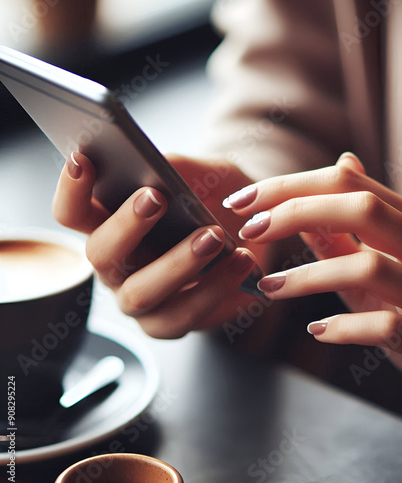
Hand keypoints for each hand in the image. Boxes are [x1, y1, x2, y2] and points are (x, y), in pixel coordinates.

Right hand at [52, 151, 264, 337]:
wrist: (249, 229)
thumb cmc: (212, 198)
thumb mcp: (199, 174)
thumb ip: (174, 168)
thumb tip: (156, 166)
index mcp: (109, 227)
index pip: (74, 212)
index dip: (71, 190)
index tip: (82, 160)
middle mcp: (116, 267)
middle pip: (99, 254)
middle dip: (126, 226)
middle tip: (156, 198)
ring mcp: (139, 300)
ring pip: (140, 292)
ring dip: (177, 264)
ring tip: (213, 236)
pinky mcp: (170, 322)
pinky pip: (184, 316)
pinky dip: (215, 288)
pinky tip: (241, 260)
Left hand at [223, 152, 401, 418]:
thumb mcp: (373, 266)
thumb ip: (344, 230)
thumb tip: (322, 177)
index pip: (348, 184)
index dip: (290, 186)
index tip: (243, 200)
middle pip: (363, 209)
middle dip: (296, 212)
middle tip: (250, 231)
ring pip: (370, 267)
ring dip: (309, 275)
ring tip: (270, 287)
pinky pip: (387, 326)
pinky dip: (344, 326)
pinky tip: (317, 329)